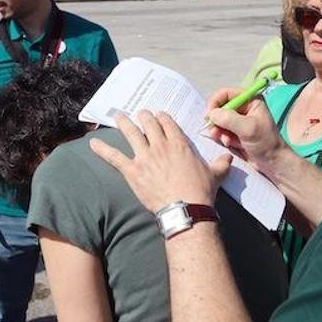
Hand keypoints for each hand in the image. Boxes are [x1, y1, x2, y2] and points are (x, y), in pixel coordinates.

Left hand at [90, 111, 231, 213]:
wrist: (185, 208)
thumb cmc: (201, 192)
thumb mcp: (215, 174)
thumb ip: (221, 164)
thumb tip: (228, 158)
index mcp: (179, 144)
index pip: (168, 122)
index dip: (161, 117)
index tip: (158, 115)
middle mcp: (160, 145)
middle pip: (148, 123)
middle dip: (143, 116)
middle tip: (139, 113)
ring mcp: (145, 157)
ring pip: (131, 133)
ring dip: (124, 123)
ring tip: (118, 115)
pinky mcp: (132, 171)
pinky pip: (114, 157)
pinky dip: (102, 150)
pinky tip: (92, 143)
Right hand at [205, 88, 287, 175]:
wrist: (272, 162)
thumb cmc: (265, 142)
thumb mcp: (248, 128)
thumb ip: (229, 119)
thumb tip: (211, 114)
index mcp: (250, 100)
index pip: (226, 93)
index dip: (215, 102)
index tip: (209, 115)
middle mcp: (244, 108)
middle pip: (220, 107)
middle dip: (216, 120)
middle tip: (215, 131)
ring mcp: (238, 120)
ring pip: (219, 120)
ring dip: (219, 131)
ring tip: (225, 140)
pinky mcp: (235, 132)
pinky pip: (221, 131)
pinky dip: (222, 137)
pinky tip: (230, 144)